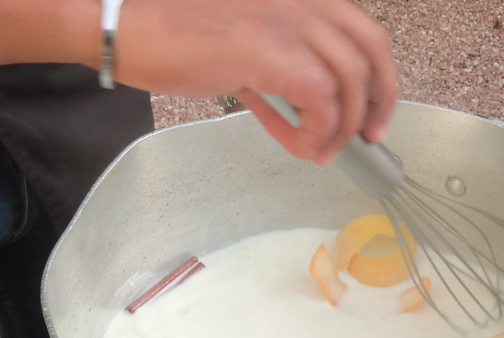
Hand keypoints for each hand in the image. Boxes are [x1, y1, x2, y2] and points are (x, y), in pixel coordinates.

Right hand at [113, 0, 397, 164]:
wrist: (124, 26)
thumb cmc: (173, 38)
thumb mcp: (241, 58)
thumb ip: (279, 87)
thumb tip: (307, 130)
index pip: (363, 32)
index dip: (379, 78)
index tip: (372, 116)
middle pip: (371, 48)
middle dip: (379, 102)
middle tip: (367, 139)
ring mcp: (286, 19)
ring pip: (349, 78)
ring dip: (342, 126)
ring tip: (318, 151)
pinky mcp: (266, 47)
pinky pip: (319, 97)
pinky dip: (318, 130)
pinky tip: (300, 145)